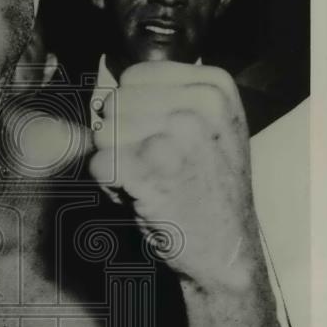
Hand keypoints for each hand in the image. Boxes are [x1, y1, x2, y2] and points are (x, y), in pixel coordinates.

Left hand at [88, 62, 262, 289]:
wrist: (228, 249)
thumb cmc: (209, 188)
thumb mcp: (209, 128)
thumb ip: (165, 99)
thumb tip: (103, 93)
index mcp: (214, 86)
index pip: (133, 77)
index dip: (135, 112)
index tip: (163, 140)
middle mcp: (198, 105)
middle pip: (115, 103)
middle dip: (122, 138)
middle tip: (155, 167)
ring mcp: (176, 136)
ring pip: (103, 133)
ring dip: (116, 162)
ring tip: (151, 182)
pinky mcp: (151, 170)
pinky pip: (99, 163)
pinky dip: (109, 186)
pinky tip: (140, 197)